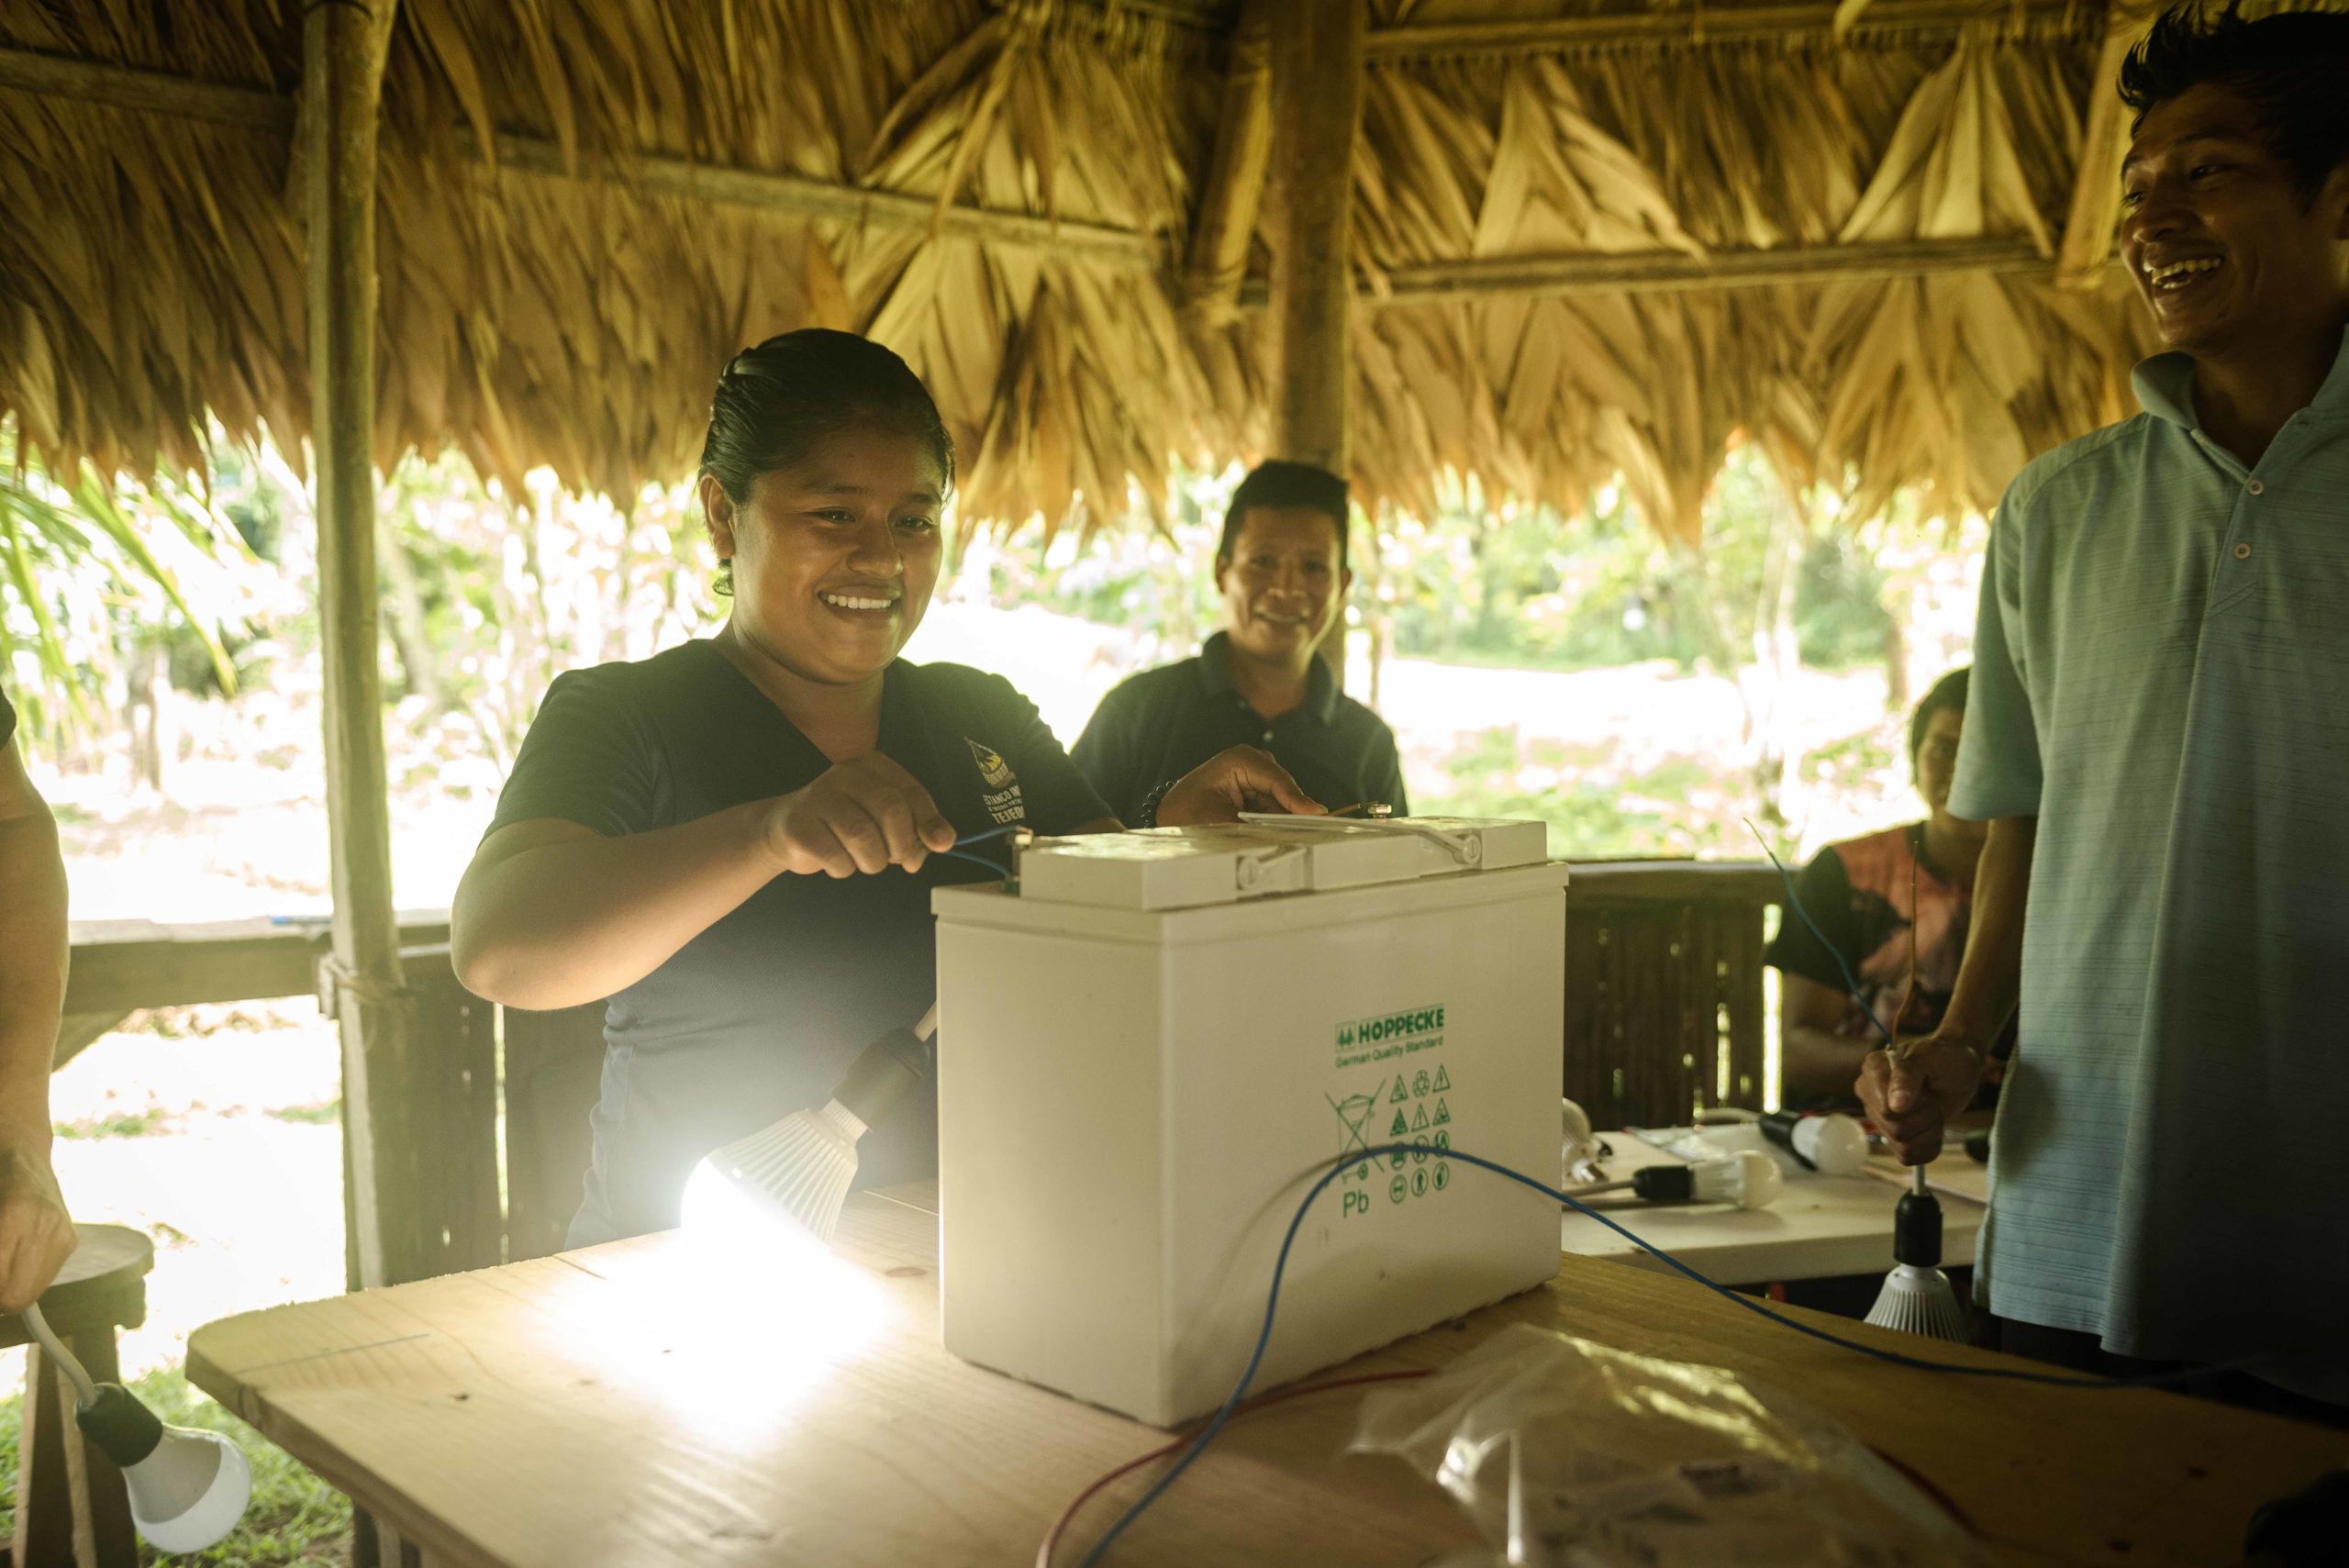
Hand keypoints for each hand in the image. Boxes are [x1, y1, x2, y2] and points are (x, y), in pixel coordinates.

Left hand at [0, 1125, 74, 1313]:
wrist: (21, 1153)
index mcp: (16, 1215)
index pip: (4, 1290)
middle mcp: (46, 1226)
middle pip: (17, 1297)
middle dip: (0, 1295)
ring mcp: (63, 1233)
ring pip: (31, 1291)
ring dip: (11, 1286)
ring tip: (3, 1264)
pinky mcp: (71, 1238)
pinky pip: (43, 1276)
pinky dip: (25, 1276)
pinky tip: (17, 1257)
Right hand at [761, 754, 955, 877]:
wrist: (787, 831)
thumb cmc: (845, 826)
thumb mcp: (886, 822)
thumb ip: (918, 831)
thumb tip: (942, 842)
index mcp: (872, 766)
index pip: (911, 793)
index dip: (929, 823)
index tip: (939, 845)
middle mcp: (845, 774)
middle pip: (891, 810)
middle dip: (901, 844)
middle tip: (894, 858)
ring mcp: (819, 797)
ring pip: (864, 837)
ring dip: (873, 862)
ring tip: (864, 860)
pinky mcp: (799, 825)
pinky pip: (837, 857)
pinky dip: (845, 869)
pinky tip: (837, 861)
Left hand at [1157, 747, 1324, 825]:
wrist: (1172, 815)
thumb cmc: (1188, 814)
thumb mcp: (1219, 822)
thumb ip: (1254, 827)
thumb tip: (1283, 837)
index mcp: (1240, 759)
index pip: (1277, 779)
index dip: (1297, 800)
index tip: (1315, 815)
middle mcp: (1252, 763)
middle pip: (1285, 791)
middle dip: (1292, 814)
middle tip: (1305, 836)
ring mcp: (1256, 775)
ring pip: (1283, 802)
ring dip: (1283, 821)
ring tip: (1286, 840)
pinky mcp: (1258, 790)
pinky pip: (1275, 808)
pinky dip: (1275, 823)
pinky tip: (1275, 836)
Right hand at [1854, 1032, 1982, 1164]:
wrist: (1957, 1071)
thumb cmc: (1943, 1058)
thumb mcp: (1929, 1056)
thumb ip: (1908, 1075)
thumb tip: (1894, 1105)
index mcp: (1873, 1071)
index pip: (1886, 1108)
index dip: (1914, 1104)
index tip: (1926, 1087)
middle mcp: (1870, 1096)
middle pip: (1895, 1129)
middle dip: (1925, 1116)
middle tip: (1932, 1098)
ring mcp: (1880, 1119)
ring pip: (1904, 1145)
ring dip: (1930, 1130)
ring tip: (1933, 1109)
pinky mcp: (1894, 1137)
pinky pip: (1909, 1157)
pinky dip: (1929, 1145)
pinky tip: (1932, 1127)